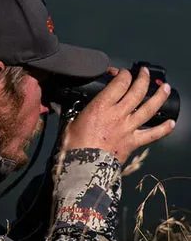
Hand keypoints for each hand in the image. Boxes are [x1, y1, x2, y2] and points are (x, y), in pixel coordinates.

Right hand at [61, 66, 175, 164]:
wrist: (83, 167)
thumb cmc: (73, 146)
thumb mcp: (71, 122)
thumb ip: (78, 112)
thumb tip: (75, 109)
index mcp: (101, 107)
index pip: (119, 84)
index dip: (123, 74)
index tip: (122, 73)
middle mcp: (118, 115)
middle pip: (136, 92)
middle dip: (142, 79)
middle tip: (144, 73)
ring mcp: (128, 128)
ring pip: (149, 108)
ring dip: (159, 96)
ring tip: (164, 87)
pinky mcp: (132, 142)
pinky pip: (152, 134)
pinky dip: (163, 129)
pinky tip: (171, 123)